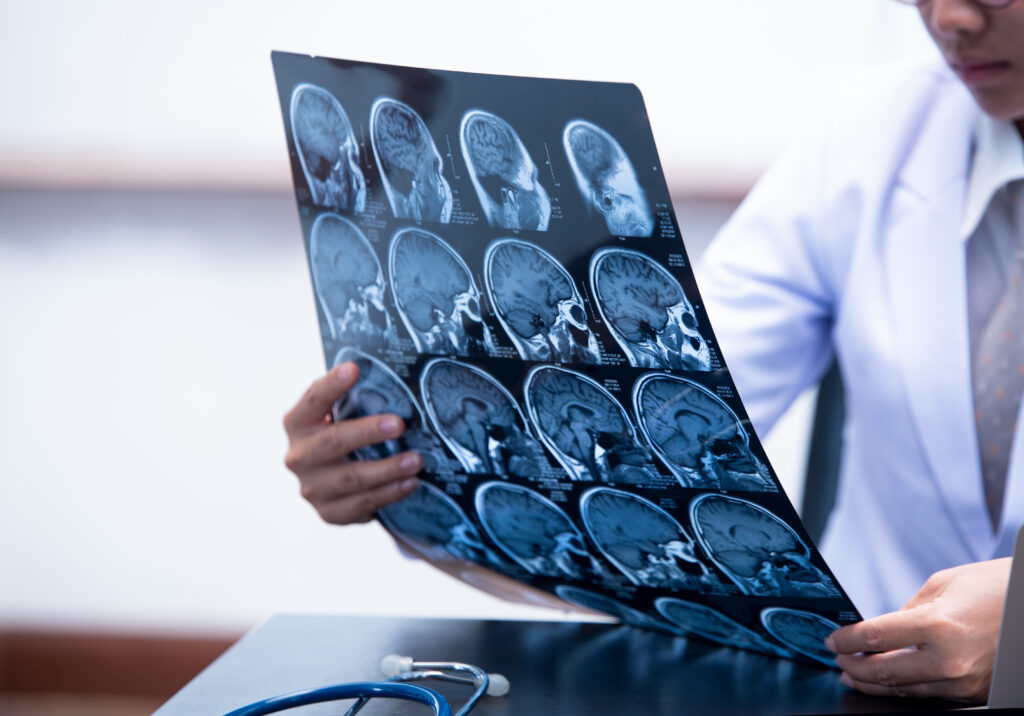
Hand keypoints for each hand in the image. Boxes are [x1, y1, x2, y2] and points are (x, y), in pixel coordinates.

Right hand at [283, 361, 421, 523]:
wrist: (337, 487)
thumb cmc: (344, 438)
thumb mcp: (343, 418)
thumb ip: (356, 399)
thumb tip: (397, 376)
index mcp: (298, 423)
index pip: (313, 400)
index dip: (331, 384)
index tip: (353, 368)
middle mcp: (298, 456)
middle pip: (334, 441)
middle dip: (368, 432)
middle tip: (399, 424)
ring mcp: (312, 487)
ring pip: (352, 478)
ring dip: (387, 468)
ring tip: (415, 460)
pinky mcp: (329, 512)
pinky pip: (362, 504)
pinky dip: (389, 493)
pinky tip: (410, 483)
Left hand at [826, 558, 1011, 702]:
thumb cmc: (993, 587)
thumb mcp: (942, 585)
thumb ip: (907, 611)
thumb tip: (882, 629)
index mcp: (937, 625)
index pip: (875, 638)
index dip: (847, 640)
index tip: (833, 639)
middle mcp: (949, 659)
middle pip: (885, 671)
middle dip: (855, 667)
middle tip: (839, 659)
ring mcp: (963, 681)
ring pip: (905, 689)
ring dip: (874, 683)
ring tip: (855, 675)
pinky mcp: (974, 692)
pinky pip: (930, 693)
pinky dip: (905, 687)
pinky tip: (890, 680)